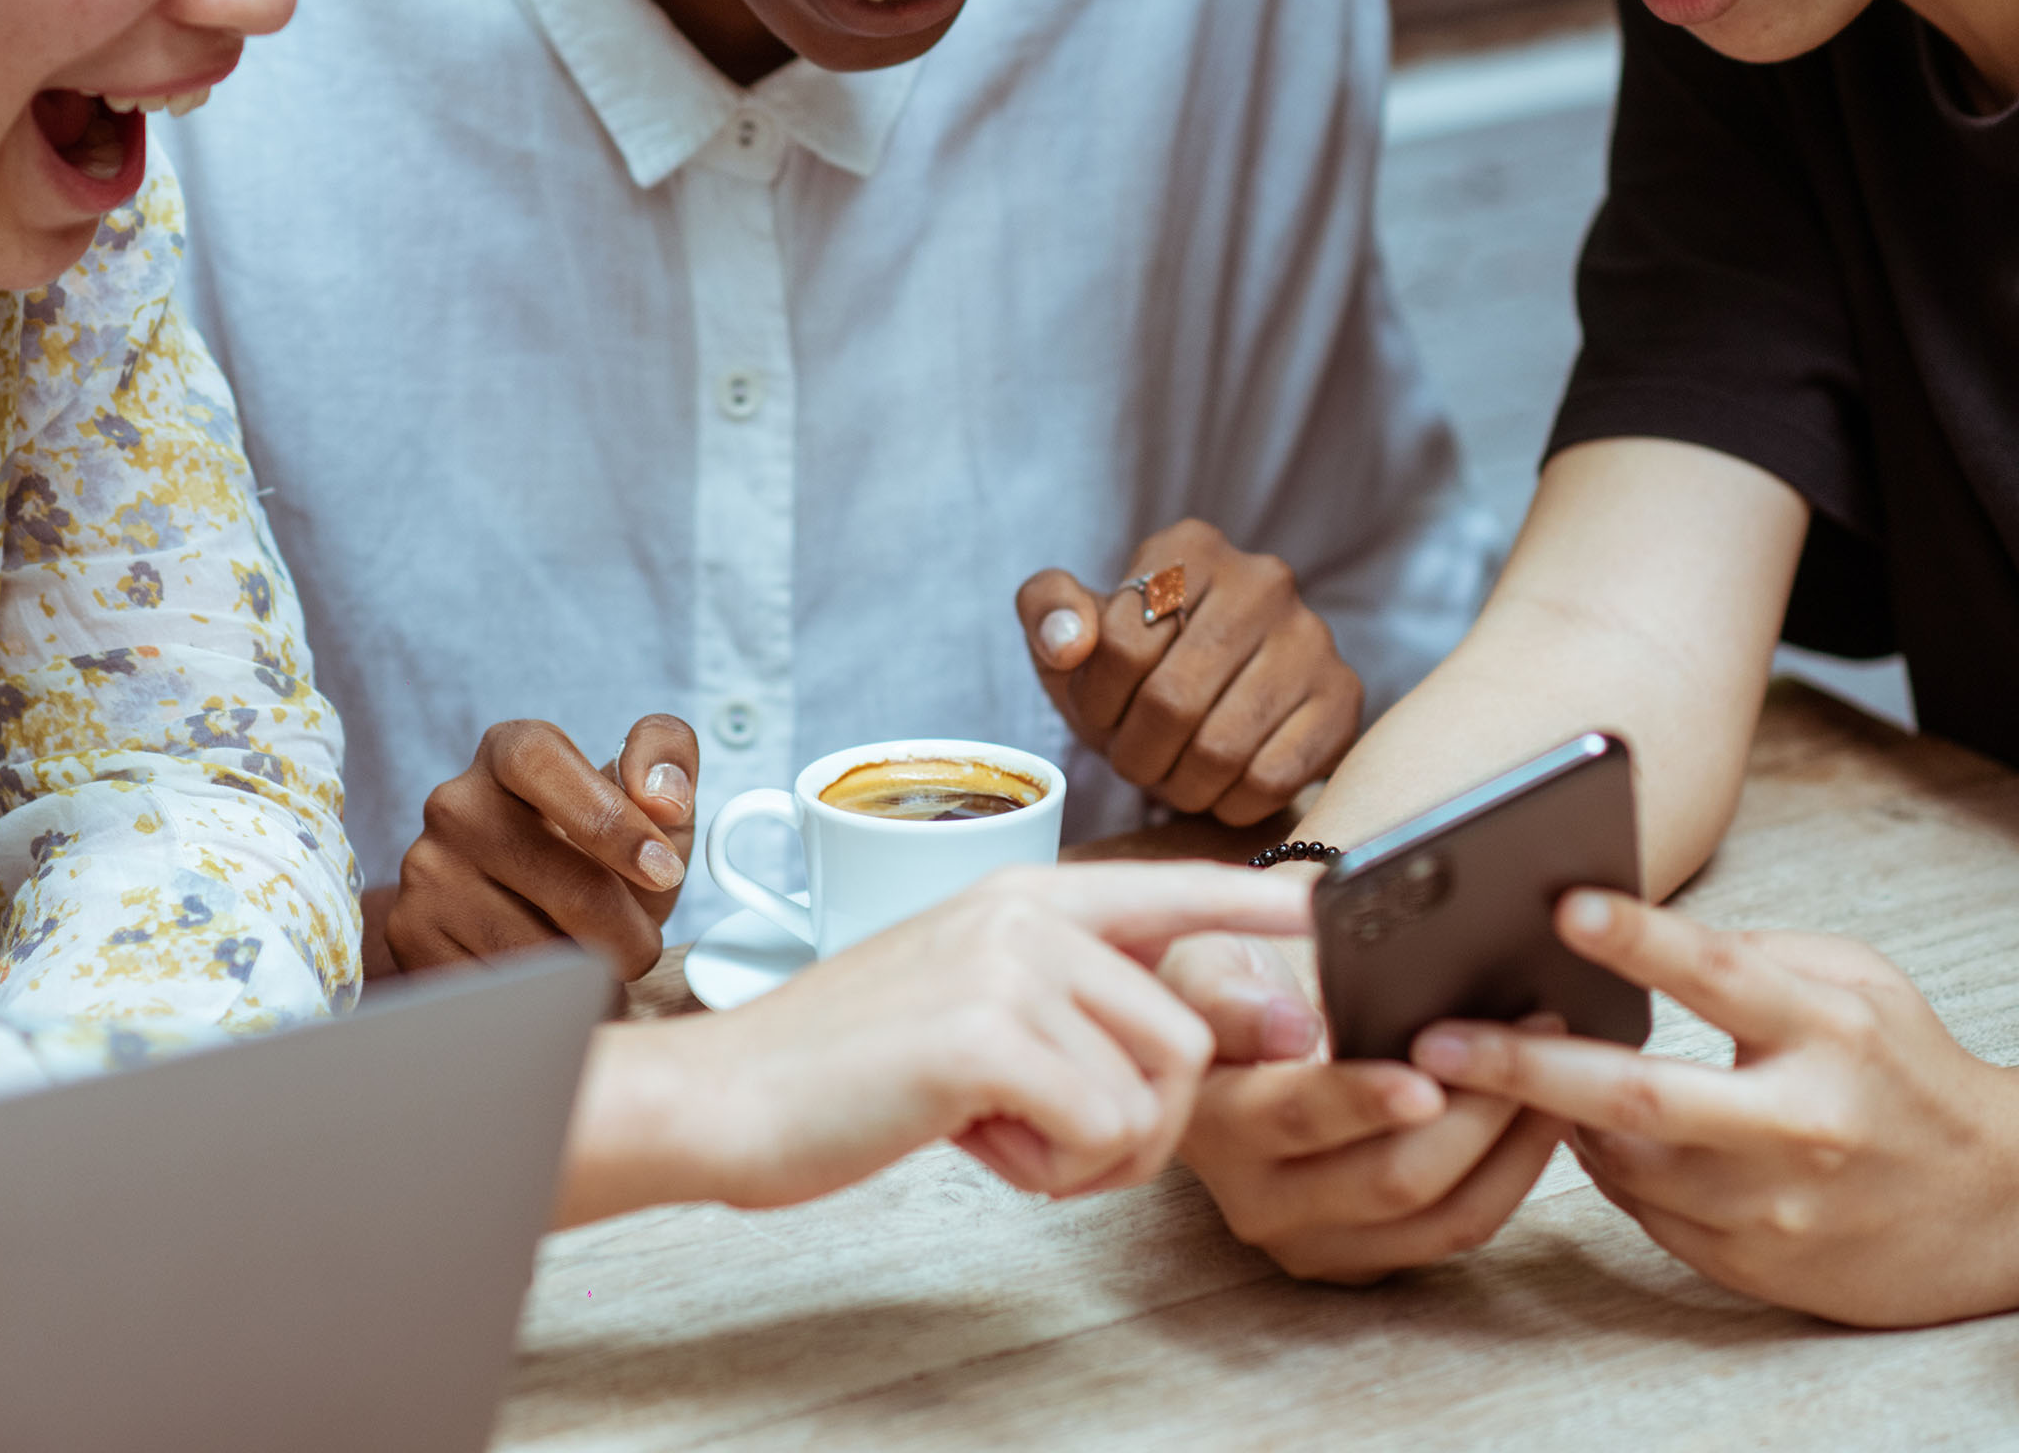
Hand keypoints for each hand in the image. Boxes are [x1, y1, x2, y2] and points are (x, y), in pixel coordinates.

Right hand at [391, 715, 696, 979]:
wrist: (524, 907)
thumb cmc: (598, 849)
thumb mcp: (648, 794)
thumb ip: (669, 756)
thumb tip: (663, 797)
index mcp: (511, 753)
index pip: (544, 765)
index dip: (610, 819)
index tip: (662, 871)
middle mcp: (456, 804)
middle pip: (567, 884)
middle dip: (627, 931)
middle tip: (641, 945)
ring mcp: (427, 870)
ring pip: (537, 950)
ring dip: (587, 976)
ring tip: (594, 964)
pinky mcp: (411, 934)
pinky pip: (497, 989)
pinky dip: (538, 1002)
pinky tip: (550, 987)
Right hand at [558, 862, 1311, 1223]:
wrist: (726, 1097)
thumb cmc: (849, 1068)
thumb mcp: (976, 1013)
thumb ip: (1088, 1011)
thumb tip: (1251, 1027)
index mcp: (1024, 893)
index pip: (1177, 888)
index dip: (1264, 913)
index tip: (1333, 922)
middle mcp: (1026, 911)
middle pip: (1189, 1036)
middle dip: (1145, 1121)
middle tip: (1047, 1136)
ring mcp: (1006, 964)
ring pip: (1157, 1090)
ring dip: (1097, 1151)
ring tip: (1001, 1133)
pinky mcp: (985, 1034)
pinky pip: (1101, 1132)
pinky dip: (1049, 1171)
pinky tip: (971, 1143)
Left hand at [1018, 519, 1360, 823]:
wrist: (1212, 708)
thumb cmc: (1131, 670)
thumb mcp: (1070, 631)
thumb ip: (1046, 609)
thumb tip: (1067, 641)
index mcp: (1189, 549)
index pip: (1120, 643)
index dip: (1095, 701)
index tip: (1100, 714)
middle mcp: (1261, 580)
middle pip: (1171, 701)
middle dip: (1135, 752)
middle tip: (1133, 760)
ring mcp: (1312, 637)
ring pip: (1221, 748)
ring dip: (1178, 784)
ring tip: (1172, 774)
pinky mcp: (1343, 697)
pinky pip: (1270, 778)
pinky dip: (1228, 802)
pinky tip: (1218, 785)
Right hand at [1168, 926, 1565, 1280]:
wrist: (1221, 1060)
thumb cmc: (1228, 995)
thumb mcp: (1205, 965)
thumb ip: (1228, 994)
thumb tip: (1288, 1030)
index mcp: (1211, 1122)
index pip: (1296, 1117)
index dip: (1363, 1101)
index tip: (1426, 1081)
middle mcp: (1257, 1200)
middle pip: (1391, 1179)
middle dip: (1476, 1112)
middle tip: (1534, 1037)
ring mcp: (1314, 1242)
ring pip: (1442, 1218)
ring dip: (1511, 1145)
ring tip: (1553, 1074)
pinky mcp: (1364, 1259)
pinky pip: (1458, 1230)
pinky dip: (1512, 1174)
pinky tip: (1539, 1118)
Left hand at [1411, 891, 2018, 1327]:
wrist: (1996, 1212)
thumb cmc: (1901, 1073)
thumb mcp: (1854, 983)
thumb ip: (1747, 954)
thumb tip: (1621, 933)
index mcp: (1828, 1031)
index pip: (1719, 975)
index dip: (1638, 939)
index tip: (1561, 905)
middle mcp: (1795, 1125)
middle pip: (1637, 1096)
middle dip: (1522, 1067)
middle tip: (1431, 1041)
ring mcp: (1768, 1207)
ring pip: (1616, 1160)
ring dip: (1550, 1115)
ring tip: (1503, 1073)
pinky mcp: (1745, 1264)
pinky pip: (1637, 1207)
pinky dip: (1601, 1163)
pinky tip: (1582, 1128)